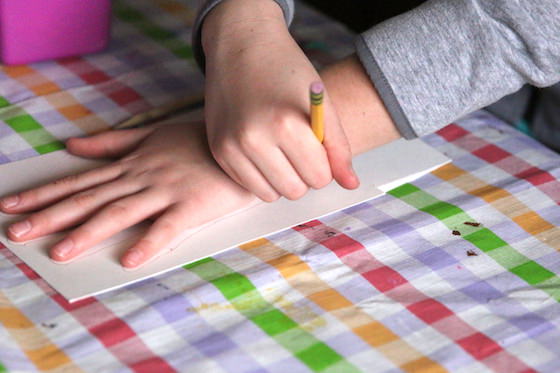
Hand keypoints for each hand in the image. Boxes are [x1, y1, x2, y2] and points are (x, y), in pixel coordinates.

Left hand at [0, 121, 254, 267]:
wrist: (241, 144)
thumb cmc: (198, 143)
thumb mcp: (153, 136)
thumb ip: (113, 143)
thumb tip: (72, 146)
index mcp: (132, 164)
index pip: (81, 180)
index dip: (46, 194)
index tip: (13, 206)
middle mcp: (142, 177)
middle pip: (91, 198)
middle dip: (51, 215)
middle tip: (16, 233)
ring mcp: (166, 191)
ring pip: (121, 212)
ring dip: (89, 231)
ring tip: (60, 251)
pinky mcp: (192, 206)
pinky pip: (168, 227)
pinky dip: (149, 242)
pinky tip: (129, 259)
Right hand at [202, 0, 358, 202]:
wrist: (242, 46)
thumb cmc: (287, 71)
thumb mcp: (322, 103)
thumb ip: (339, 147)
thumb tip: (351, 185)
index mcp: (287, 124)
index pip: (320, 178)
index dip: (324, 165)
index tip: (318, 147)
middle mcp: (254, 139)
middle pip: (295, 191)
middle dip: (304, 175)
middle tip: (300, 149)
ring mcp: (232, 146)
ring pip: (271, 195)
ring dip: (282, 179)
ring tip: (282, 150)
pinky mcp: (219, 151)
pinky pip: (249, 185)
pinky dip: (261, 175)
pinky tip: (262, 148)